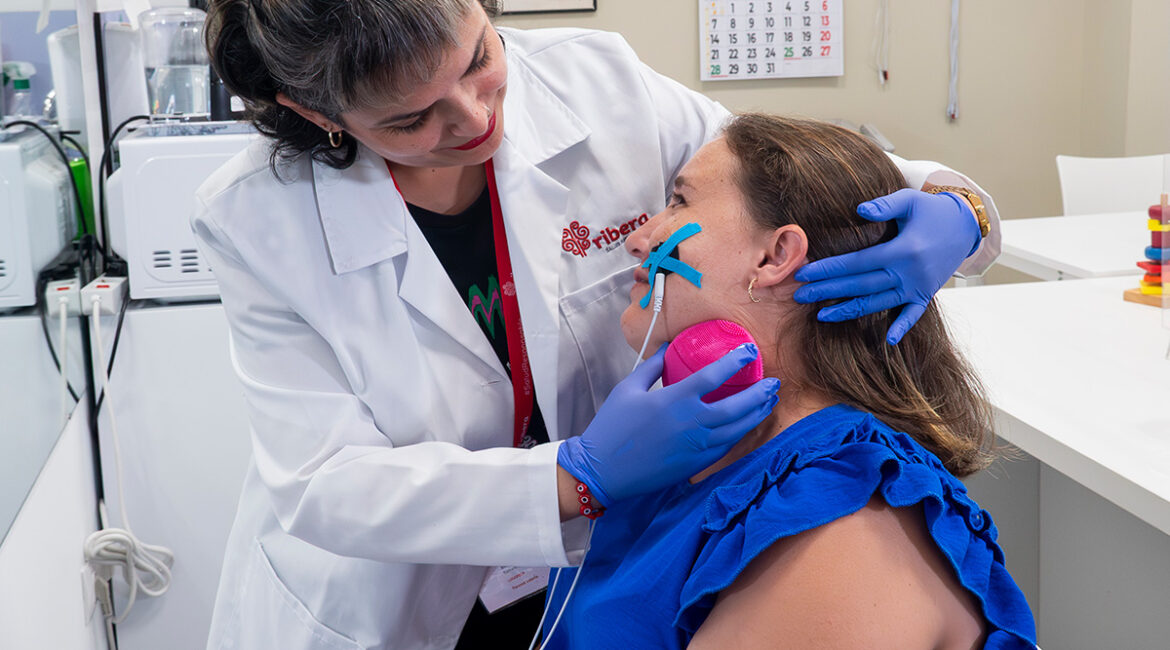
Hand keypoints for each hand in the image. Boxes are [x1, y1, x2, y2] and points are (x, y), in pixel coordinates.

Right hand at [557, 344, 779, 507]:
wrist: (603, 471)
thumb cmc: (612, 426)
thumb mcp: (628, 388)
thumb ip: (653, 367)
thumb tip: (668, 348)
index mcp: (675, 399)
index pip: (715, 375)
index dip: (736, 360)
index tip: (749, 351)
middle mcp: (692, 422)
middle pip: (737, 405)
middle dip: (760, 393)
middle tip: (774, 382)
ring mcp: (696, 446)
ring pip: (738, 429)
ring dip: (757, 414)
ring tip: (769, 402)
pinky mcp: (695, 464)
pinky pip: (726, 447)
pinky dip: (740, 434)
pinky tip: (747, 425)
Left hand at [792, 188, 980, 344]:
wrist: (966, 225)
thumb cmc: (932, 210)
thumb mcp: (910, 200)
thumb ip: (884, 205)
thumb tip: (859, 209)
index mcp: (903, 250)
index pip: (857, 262)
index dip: (829, 269)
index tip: (804, 273)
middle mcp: (910, 273)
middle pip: (861, 285)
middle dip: (828, 290)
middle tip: (800, 296)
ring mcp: (919, 287)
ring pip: (878, 302)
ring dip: (850, 310)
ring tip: (822, 315)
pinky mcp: (926, 294)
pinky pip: (913, 315)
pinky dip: (902, 327)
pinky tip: (887, 340)